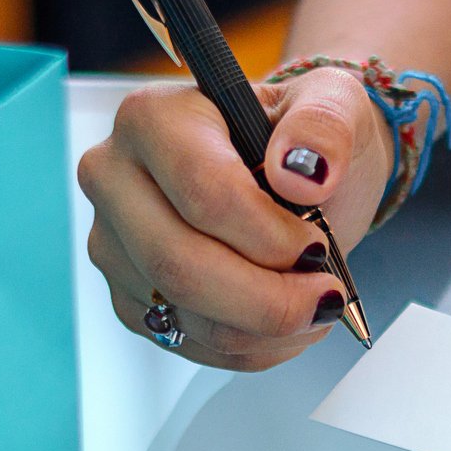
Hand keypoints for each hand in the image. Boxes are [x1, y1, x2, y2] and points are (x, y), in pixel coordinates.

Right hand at [76, 68, 390, 369]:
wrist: (297, 177)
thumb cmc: (304, 137)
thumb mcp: (334, 103)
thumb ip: (325, 125)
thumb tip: (303, 170)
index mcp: (153, 118)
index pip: (201, 190)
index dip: (267, 235)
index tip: (316, 247)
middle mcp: (116, 179)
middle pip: (178, 262)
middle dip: (266, 297)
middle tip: (325, 297)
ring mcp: (115, 245)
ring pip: (185, 311)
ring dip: (266, 328)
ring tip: (315, 307)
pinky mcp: (131, 298)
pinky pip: (188, 342)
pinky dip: (252, 347)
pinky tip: (285, 324)